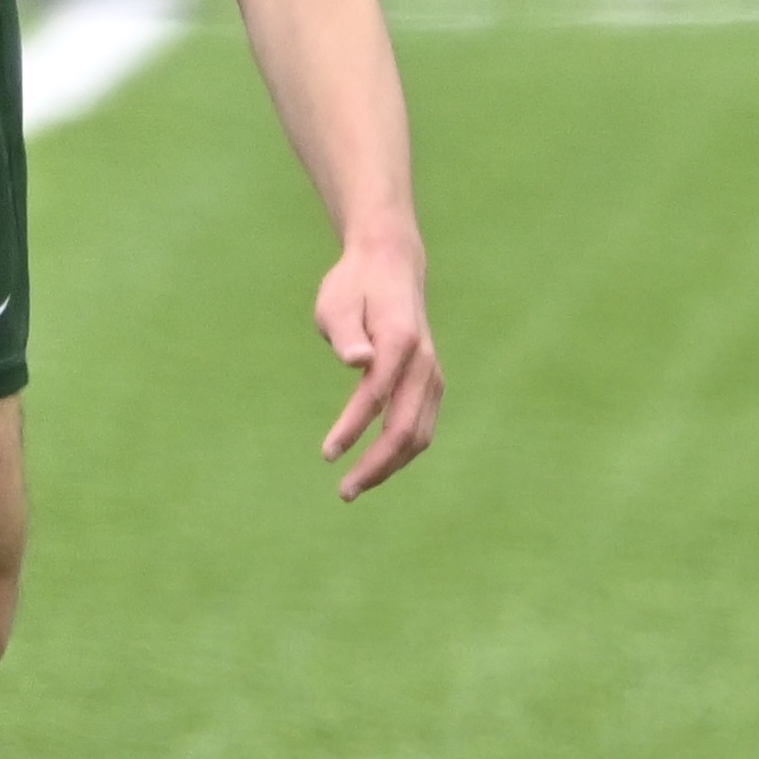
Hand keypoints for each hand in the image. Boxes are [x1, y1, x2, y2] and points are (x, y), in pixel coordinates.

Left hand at [308, 229, 440, 499]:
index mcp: (399, 340)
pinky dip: (402, 453)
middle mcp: (423, 363)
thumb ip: (346, 333)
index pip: (376, 394)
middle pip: (406, 428)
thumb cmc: (355, 286)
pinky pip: (421, 428)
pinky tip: (376, 466)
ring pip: (419, 434)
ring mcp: (431, 375)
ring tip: (355, 486)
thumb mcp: (338, 301)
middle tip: (344, 492)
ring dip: (390, 465)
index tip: (326, 454)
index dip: (352, 428)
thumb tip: (357, 362)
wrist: (391, 266)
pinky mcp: (430, 383)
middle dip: (376, 464)